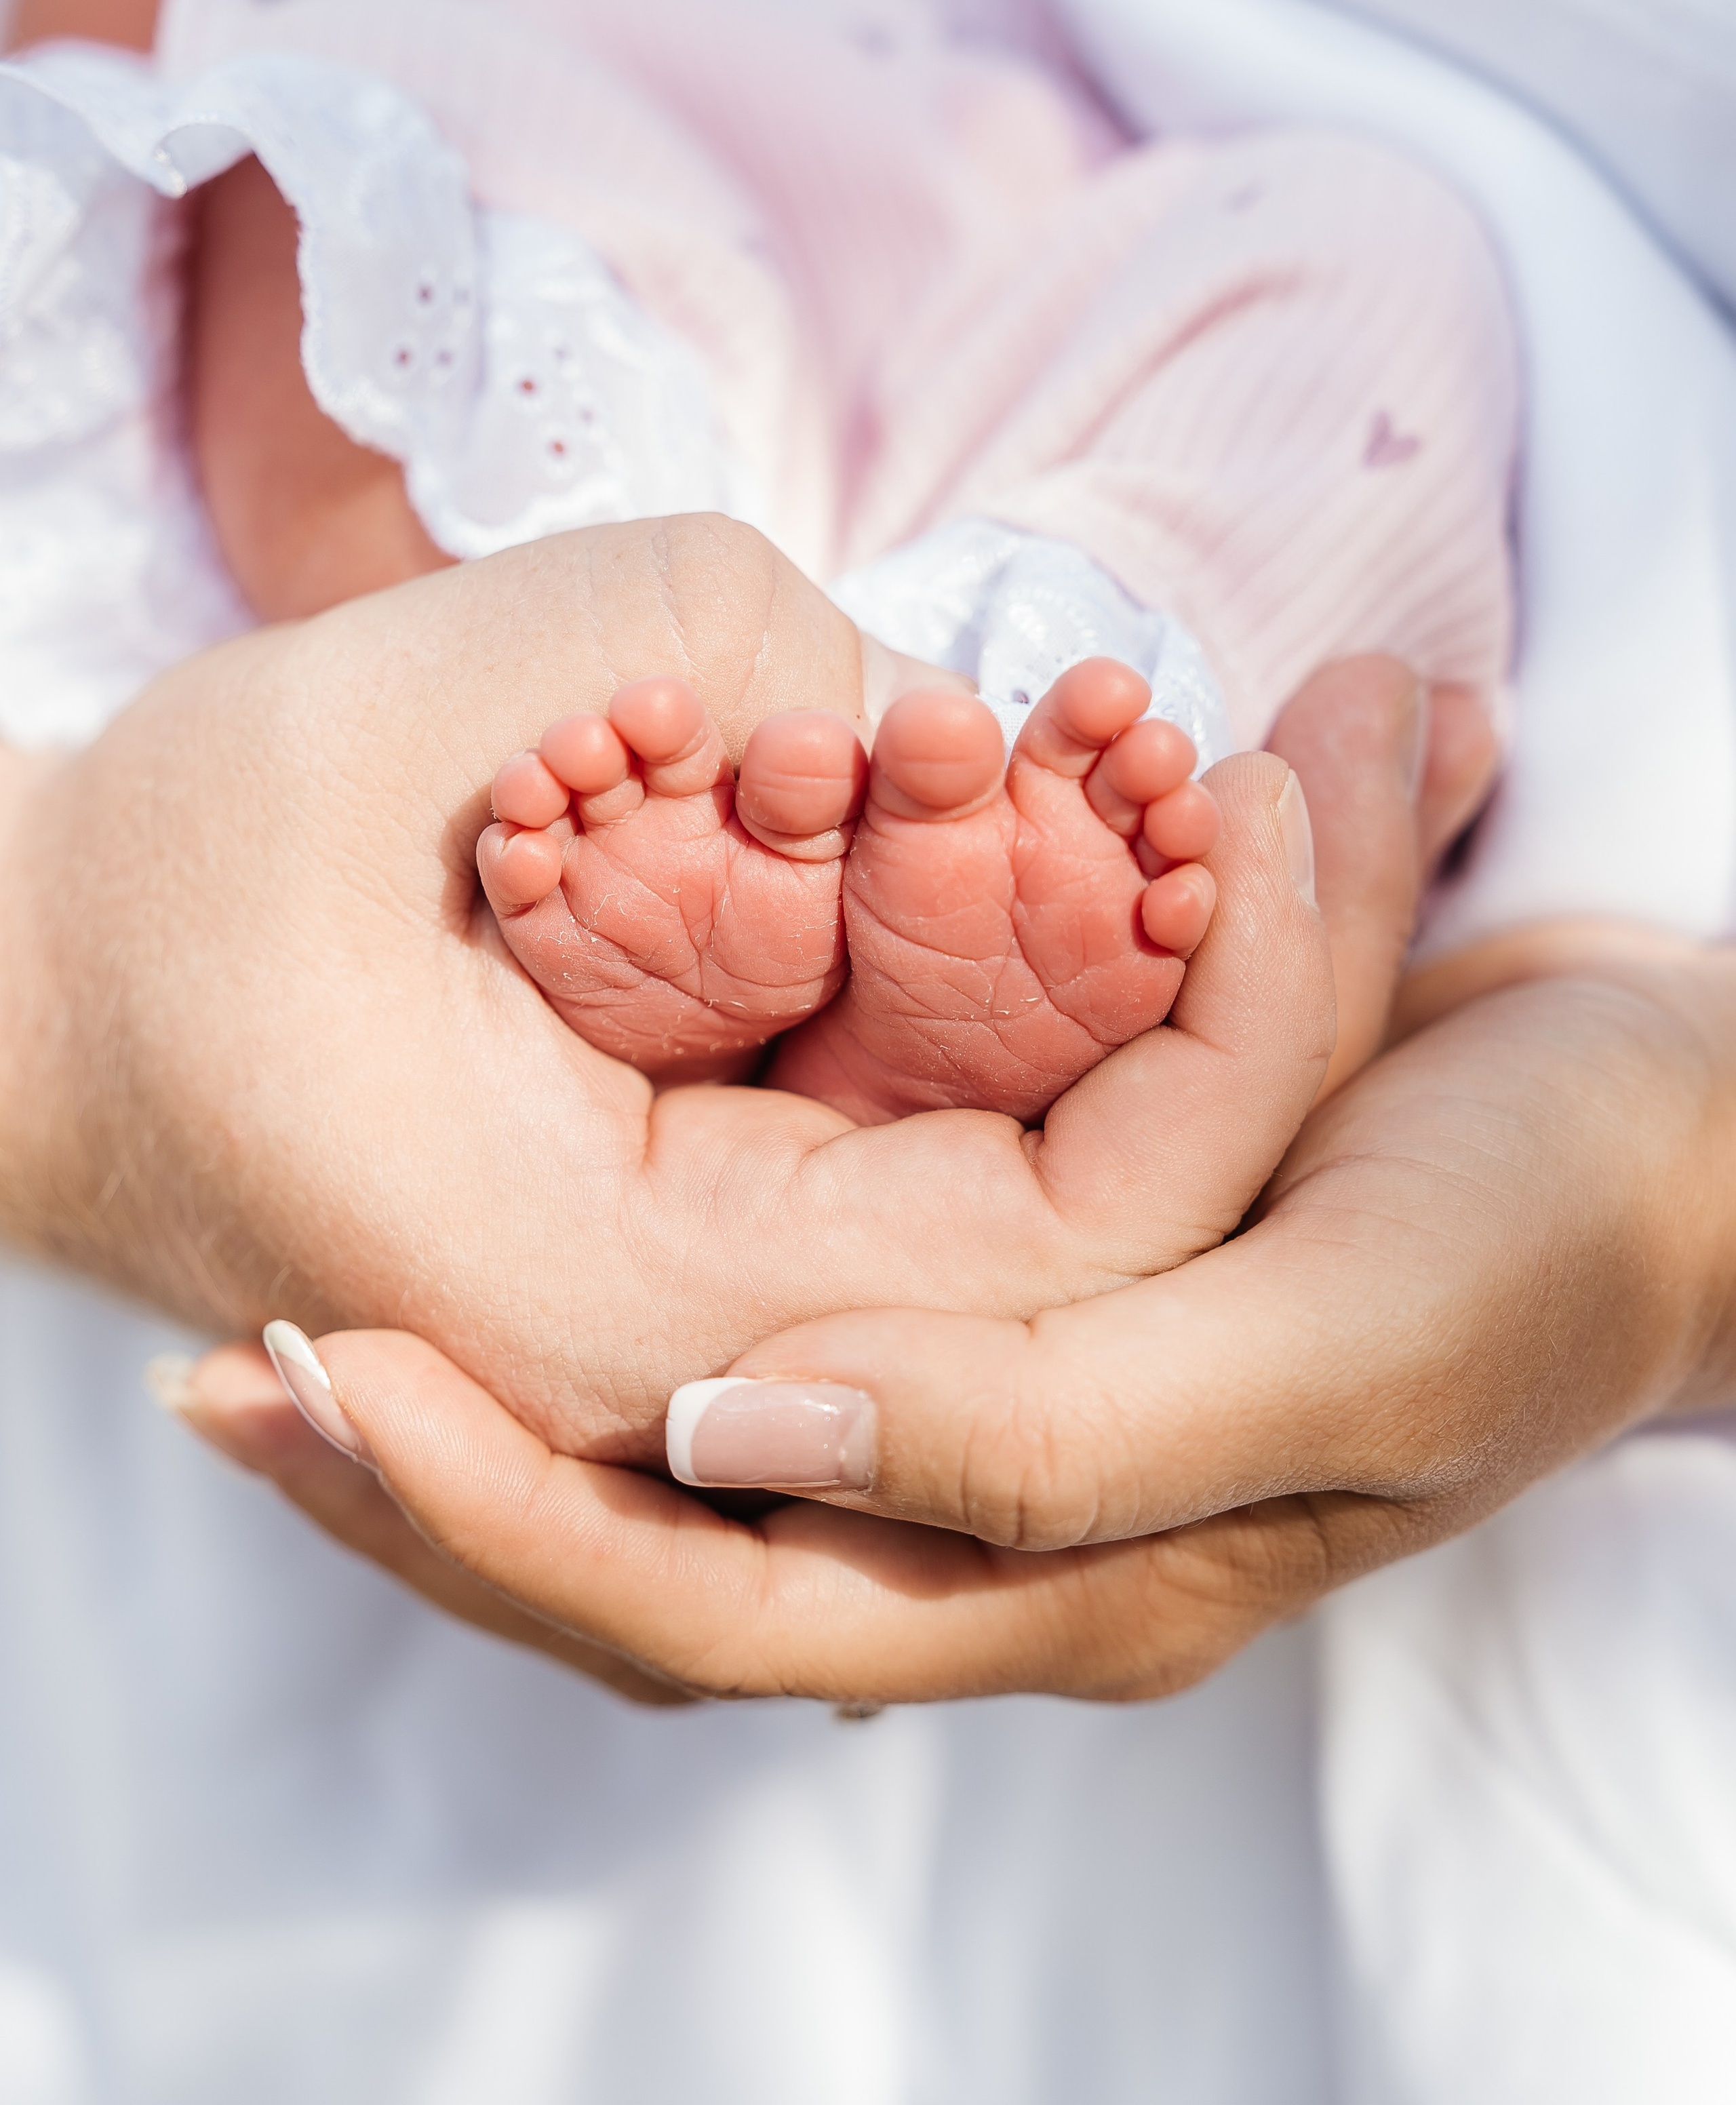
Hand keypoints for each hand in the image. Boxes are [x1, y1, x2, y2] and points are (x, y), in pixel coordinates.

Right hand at [0, 517, 1327, 1476]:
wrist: (25, 1009)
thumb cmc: (177, 866)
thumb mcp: (453, 682)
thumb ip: (736, 656)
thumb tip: (953, 720)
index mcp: (643, 1314)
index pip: (1072, 1253)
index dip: (1219, 1026)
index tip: (1256, 799)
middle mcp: (702, 1385)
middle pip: (1081, 1249)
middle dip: (1202, 991)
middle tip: (1267, 757)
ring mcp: (702, 1343)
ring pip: (1012, 1207)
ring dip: (1115, 988)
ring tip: (1164, 772)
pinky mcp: (692, 1256)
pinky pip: (914, 1163)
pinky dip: (1000, 1004)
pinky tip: (1033, 833)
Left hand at [174, 947, 1735, 1701]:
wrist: (1675, 1124)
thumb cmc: (1537, 1228)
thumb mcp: (1330, 1335)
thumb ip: (1056, 1426)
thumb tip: (738, 1440)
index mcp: (1074, 1574)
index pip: (713, 1603)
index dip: (496, 1517)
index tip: (309, 1380)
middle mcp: (1005, 1521)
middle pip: (648, 1564)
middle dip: (430, 1485)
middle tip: (227, 1370)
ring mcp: (998, 1419)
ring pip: (673, 1465)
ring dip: (485, 1399)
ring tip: (293, 1316)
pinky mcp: (1005, 1295)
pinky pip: (758, 1341)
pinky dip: (607, 1298)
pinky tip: (503, 1217)